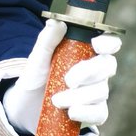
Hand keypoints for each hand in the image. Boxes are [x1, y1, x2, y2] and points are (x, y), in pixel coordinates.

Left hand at [3, 18, 120, 135]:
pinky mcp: (93, 113)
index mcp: (85, 52)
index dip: (109, 42)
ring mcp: (96, 92)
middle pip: (108, 66)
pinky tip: (71, 112)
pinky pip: (100, 113)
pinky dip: (86, 112)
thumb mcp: (37, 58)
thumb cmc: (36, 77)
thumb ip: (47, 40)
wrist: (26, 105)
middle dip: (88, 72)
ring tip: (56, 100)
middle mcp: (96, 71)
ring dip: (79, 96)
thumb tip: (57, 22)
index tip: (96, 44)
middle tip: (68, 81)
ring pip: (102, 90)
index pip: (109, 43)